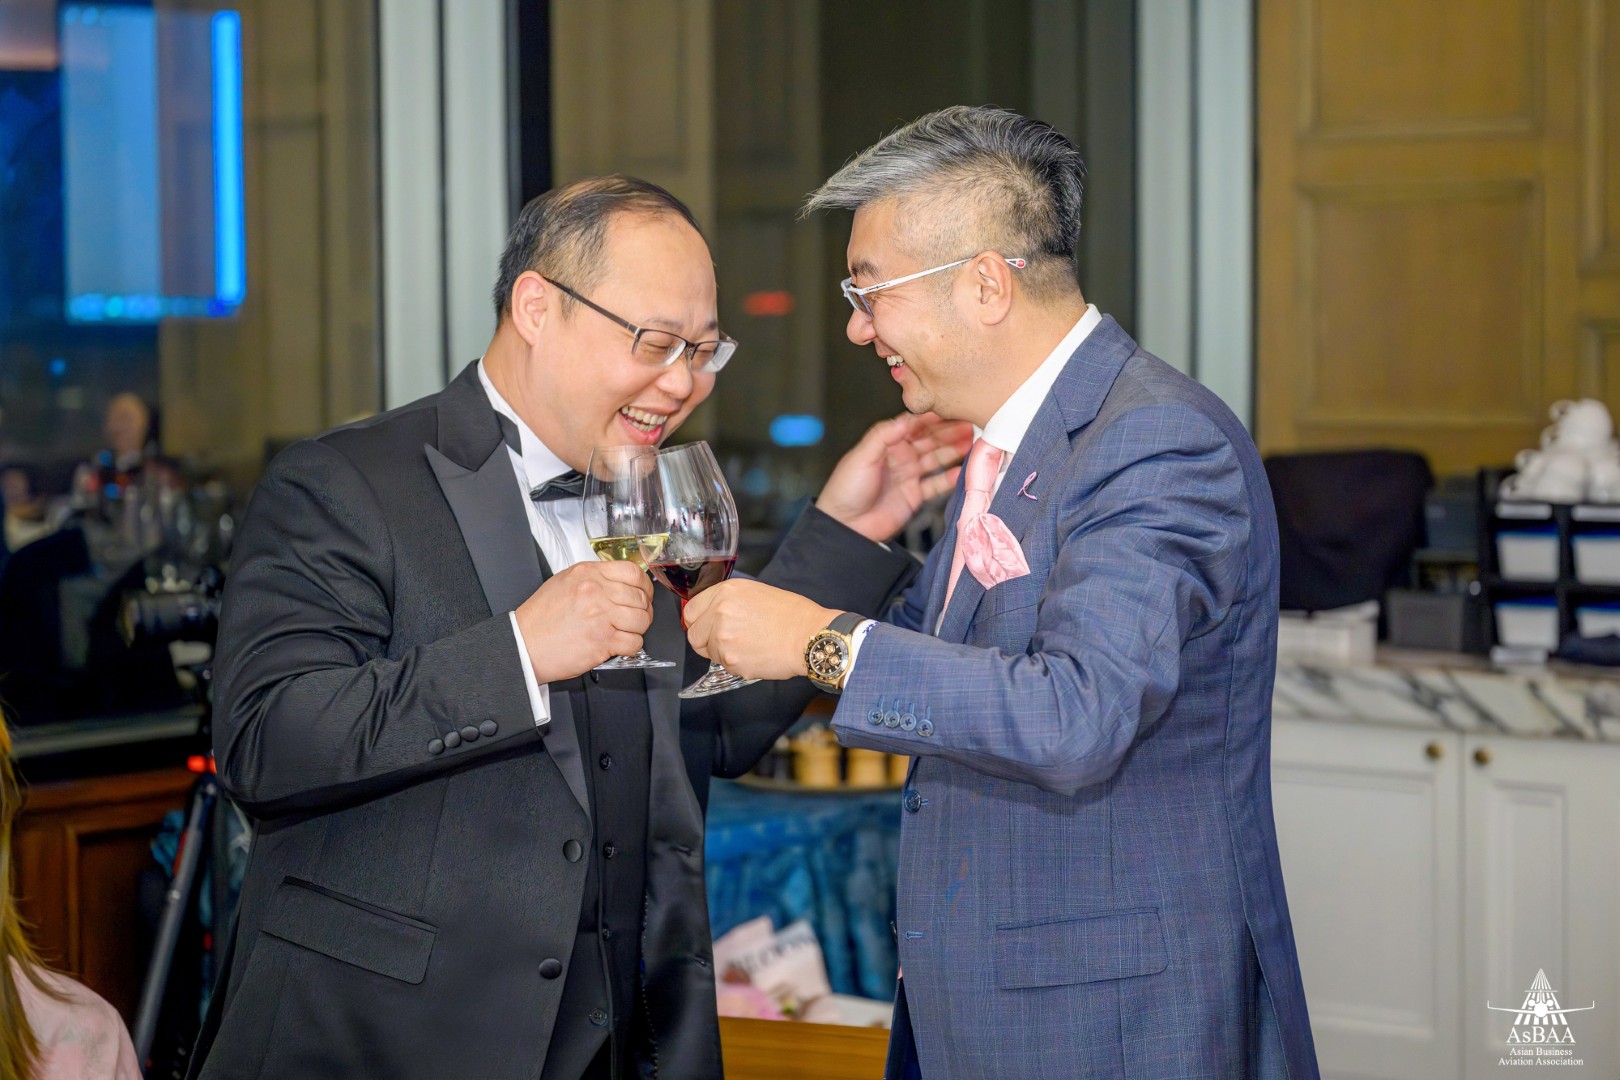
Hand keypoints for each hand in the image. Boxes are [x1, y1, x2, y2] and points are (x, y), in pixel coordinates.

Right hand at [514, 560, 653, 681]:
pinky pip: (634, 643)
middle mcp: (596, 592)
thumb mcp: (564, 582)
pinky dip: (630, 647)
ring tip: (624, 632)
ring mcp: (601, 616)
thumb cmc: (540, 618)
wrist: (524, 644)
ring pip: (641, 620)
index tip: (644, 594)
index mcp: (588, 574)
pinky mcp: (602, 641)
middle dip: (642, 610)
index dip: (644, 585)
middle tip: (634, 618)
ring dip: (637, 629)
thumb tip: (620, 583)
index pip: (633, 572)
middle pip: (641, 598)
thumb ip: (593, 579)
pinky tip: (618, 645)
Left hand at [684, 579, 835, 680]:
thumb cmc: (791, 614)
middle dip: (706, 640)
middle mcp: (719, 614)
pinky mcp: (732, 661)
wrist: (809, 636)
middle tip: (727, 640)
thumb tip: (710, 614)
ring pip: (709, 653)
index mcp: (725, 593)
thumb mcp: (755, 592)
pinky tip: (755, 653)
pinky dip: (737, 663)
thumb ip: (727, 601)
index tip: (705, 627)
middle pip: (694, 635)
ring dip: (723, 653)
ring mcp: (723, 639)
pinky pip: (724, 666)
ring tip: (749, 645)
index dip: (698, 622)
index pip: (690, 611)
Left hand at [816, 412, 972, 542]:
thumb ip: (883, 435)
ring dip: (954, 451)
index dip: (931, 419)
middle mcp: (900, 458)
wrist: (846, 526)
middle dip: (949, 432)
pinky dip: (950, 478)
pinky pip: (937, 485)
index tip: (949, 411)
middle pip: (929, 441)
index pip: (913, 426)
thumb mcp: (862, 456)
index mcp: (886, 445)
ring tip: (972, 443)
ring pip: (936, 459)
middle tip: (969, 426)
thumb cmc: (846, 489)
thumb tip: (906, 418)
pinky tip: (963, 471)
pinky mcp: (915, 496)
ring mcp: (909, 476)